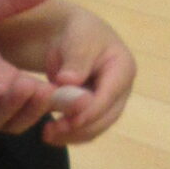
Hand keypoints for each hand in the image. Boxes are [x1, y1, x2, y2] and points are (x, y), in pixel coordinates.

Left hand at [0, 0, 136, 143]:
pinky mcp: (95, 112)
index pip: (109, 96)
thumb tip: (69, 81)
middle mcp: (121, 89)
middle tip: (51, 130)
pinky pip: (84, 129)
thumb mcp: (78, 39)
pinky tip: (49, 135)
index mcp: (123, 68)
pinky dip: (68, 134)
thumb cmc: (77, 33)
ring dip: (72, 135)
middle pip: (105, 118)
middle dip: (79, 127)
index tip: (68, 120)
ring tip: (46, 134)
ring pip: (95, 128)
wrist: (72, 37)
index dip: (89, 111)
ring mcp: (109, 103)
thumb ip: (76, 60)